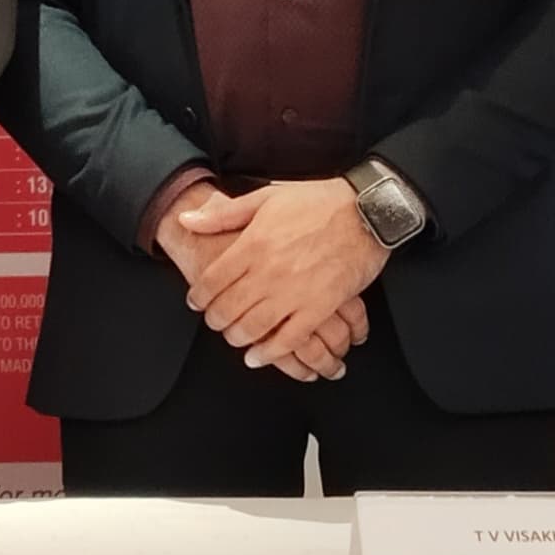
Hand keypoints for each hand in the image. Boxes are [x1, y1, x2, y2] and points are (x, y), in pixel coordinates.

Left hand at [178, 177, 387, 372]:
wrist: (367, 211)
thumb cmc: (318, 201)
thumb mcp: (265, 198)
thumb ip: (223, 214)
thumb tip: (188, 220)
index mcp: (253, 243)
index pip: (212, 280)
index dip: (199, 296)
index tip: (196, 301)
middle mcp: (269, 271)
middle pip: (228, 308)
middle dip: (215, 320)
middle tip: (213, 321)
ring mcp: (295, 292)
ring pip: (254, 328)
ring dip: (237, 338)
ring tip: (233, 337)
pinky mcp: (320, 307)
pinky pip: (289, 340)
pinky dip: (270, 353)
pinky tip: (259, 357)